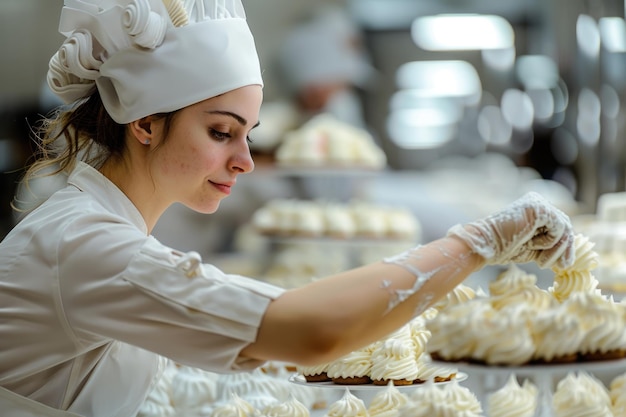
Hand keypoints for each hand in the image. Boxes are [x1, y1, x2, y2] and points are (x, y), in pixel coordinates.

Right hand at [447, 192, 574, 268]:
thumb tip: (570, 256)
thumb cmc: (505, 248)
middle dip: (565, 249)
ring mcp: (538, 202)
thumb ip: (552, 245)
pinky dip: (551, 241)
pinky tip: (534, 245)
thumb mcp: (535, 247)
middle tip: (562, 266)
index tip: (564, 264)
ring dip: (557, 249)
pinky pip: (558, 226)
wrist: (487, 245)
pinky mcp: (538, 207)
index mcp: (537, 209)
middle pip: (566, 226)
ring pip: (565, 227)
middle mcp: (538, 202)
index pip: (561, 226)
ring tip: (541, 260)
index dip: (565, 246)